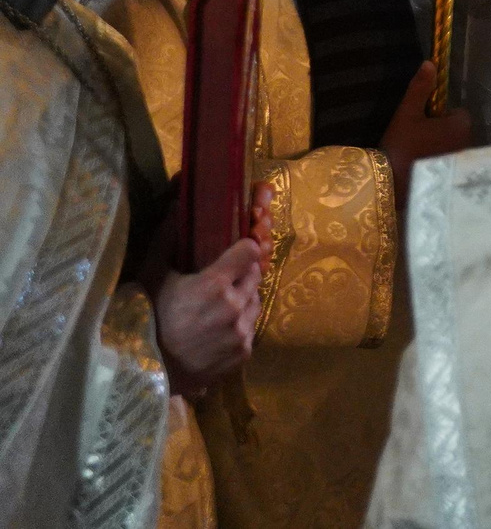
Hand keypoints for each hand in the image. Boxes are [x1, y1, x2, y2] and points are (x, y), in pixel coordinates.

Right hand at [154, 188, 269, 396]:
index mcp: (215, 284)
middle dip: (243, 274)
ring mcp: (241, 331)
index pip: (250, 251)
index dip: (243, 249)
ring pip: (256, 302)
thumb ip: (165, 241)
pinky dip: (240, 326)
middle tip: (223, 281)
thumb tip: (175, 207)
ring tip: (219, 307)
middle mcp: (234, 306)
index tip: (235, 251)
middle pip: (256, 275)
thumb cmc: (146, 319)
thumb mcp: (151, 278)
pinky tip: (219, 330)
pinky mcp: (243, 352)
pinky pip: (251, 329)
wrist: (146, 371)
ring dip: (244, 299)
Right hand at [377, 63, 472, 208]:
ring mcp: (461, 162)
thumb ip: (420, 88)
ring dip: (442, 147)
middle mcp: (468, 143)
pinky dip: (442, 162)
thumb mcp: (407, 113)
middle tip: (419, 138)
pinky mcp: (454, 176)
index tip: (423, 123)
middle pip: (458, 131)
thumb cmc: (401, 145)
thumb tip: (429, 63)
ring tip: (420, 153)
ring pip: (455, 147)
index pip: (459, 114)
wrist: (392, 182)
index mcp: (460, 126)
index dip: (441, 116)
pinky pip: (451, 163)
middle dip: (443, 132)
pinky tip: (424, 166)